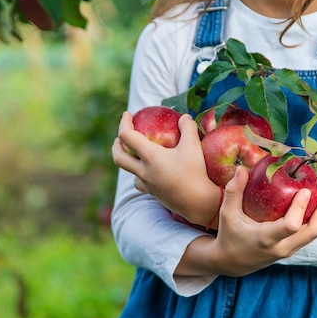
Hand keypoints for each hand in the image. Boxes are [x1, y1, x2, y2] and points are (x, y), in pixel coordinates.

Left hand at [112, 111, 220, 225]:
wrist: (200, 203)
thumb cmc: (196, 173)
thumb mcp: (194, 146)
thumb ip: (188, 128)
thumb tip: (184, 117)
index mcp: (150, 156)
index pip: (126, 136)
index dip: (124, 123)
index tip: (127, 115)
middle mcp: (144, 171)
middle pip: (118, 158)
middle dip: (116, 145)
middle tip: (121, 137)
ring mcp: (148, 185)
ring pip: (130, 173)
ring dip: (128, 162)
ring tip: (136, 155)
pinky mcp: (155, 194)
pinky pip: (142, 184)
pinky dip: (141, 176)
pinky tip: (151, 172)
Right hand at [176, 166, 316, 277]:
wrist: (231, 263)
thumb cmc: (229, 236)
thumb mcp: (228, 214)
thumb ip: (233, 191)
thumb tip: (241, 168)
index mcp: (266, 238)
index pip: (291, 226)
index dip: (300, 208)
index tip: (305, 190)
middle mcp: (281, 247)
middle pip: (312, 232)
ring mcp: (288, 250)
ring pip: (314, 234)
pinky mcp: (290, 250)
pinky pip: (308, 235)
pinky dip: (315, 220)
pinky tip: (316, 205)